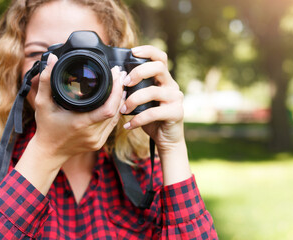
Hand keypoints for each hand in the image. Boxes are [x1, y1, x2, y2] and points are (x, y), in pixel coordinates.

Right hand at [15, 54, 125, 193]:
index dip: (116, 91)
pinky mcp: (100, 142)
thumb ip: (46, 80)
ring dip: (121, 100)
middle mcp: (92, 133)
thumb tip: (52, 59)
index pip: (108, 108)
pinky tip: (117, 99)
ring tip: (121, 83)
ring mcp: (98, 139)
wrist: (48, 152)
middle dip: (120, 91)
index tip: (116, 74)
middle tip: (121, 74)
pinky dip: (116, 111)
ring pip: (117, 118)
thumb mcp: (42, 103)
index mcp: (81, 124)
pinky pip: (113, 125)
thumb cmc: (45, 128)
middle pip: (116, 111)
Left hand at [119, 46, 190, 184]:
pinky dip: (138, 119)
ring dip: (134, 100)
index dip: (147, 51)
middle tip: (125, 83)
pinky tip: (129, 125)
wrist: (167, 139)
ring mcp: (176, 98)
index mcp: (163, 79)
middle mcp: (172, 85)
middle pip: (159, 67)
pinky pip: (154, 112)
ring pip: (154, 91)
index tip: (132, 51)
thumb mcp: (142, 101)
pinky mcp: (176, 112)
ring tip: (123, 110)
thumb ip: (135, 89)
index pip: (160, 57)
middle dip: (139, 72)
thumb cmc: (152, 119)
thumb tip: (115, 78)